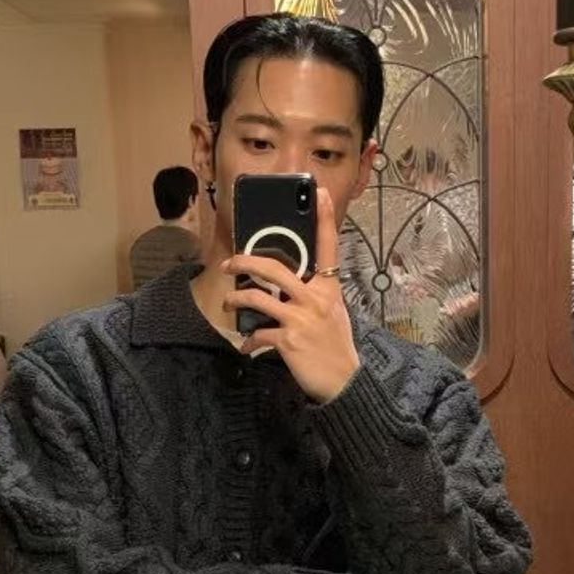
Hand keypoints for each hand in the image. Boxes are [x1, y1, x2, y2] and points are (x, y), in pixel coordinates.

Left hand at [222, 187, 359, 403]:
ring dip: (238, 299)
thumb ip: (314, 296)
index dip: (324, 218)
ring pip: (258, 298)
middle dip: (246, 262)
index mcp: (329, 289)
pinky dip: (249, 341)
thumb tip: (288, 288)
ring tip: (230, 302)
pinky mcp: (289, 340)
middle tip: (230, 263)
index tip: (319, 192)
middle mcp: (315, 299)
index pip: (328, 247)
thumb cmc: (336, 347)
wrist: (344, 381)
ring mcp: (301, 319)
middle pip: (275, 268)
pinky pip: (259, 334)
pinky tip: (247, 347)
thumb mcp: (333, 314)